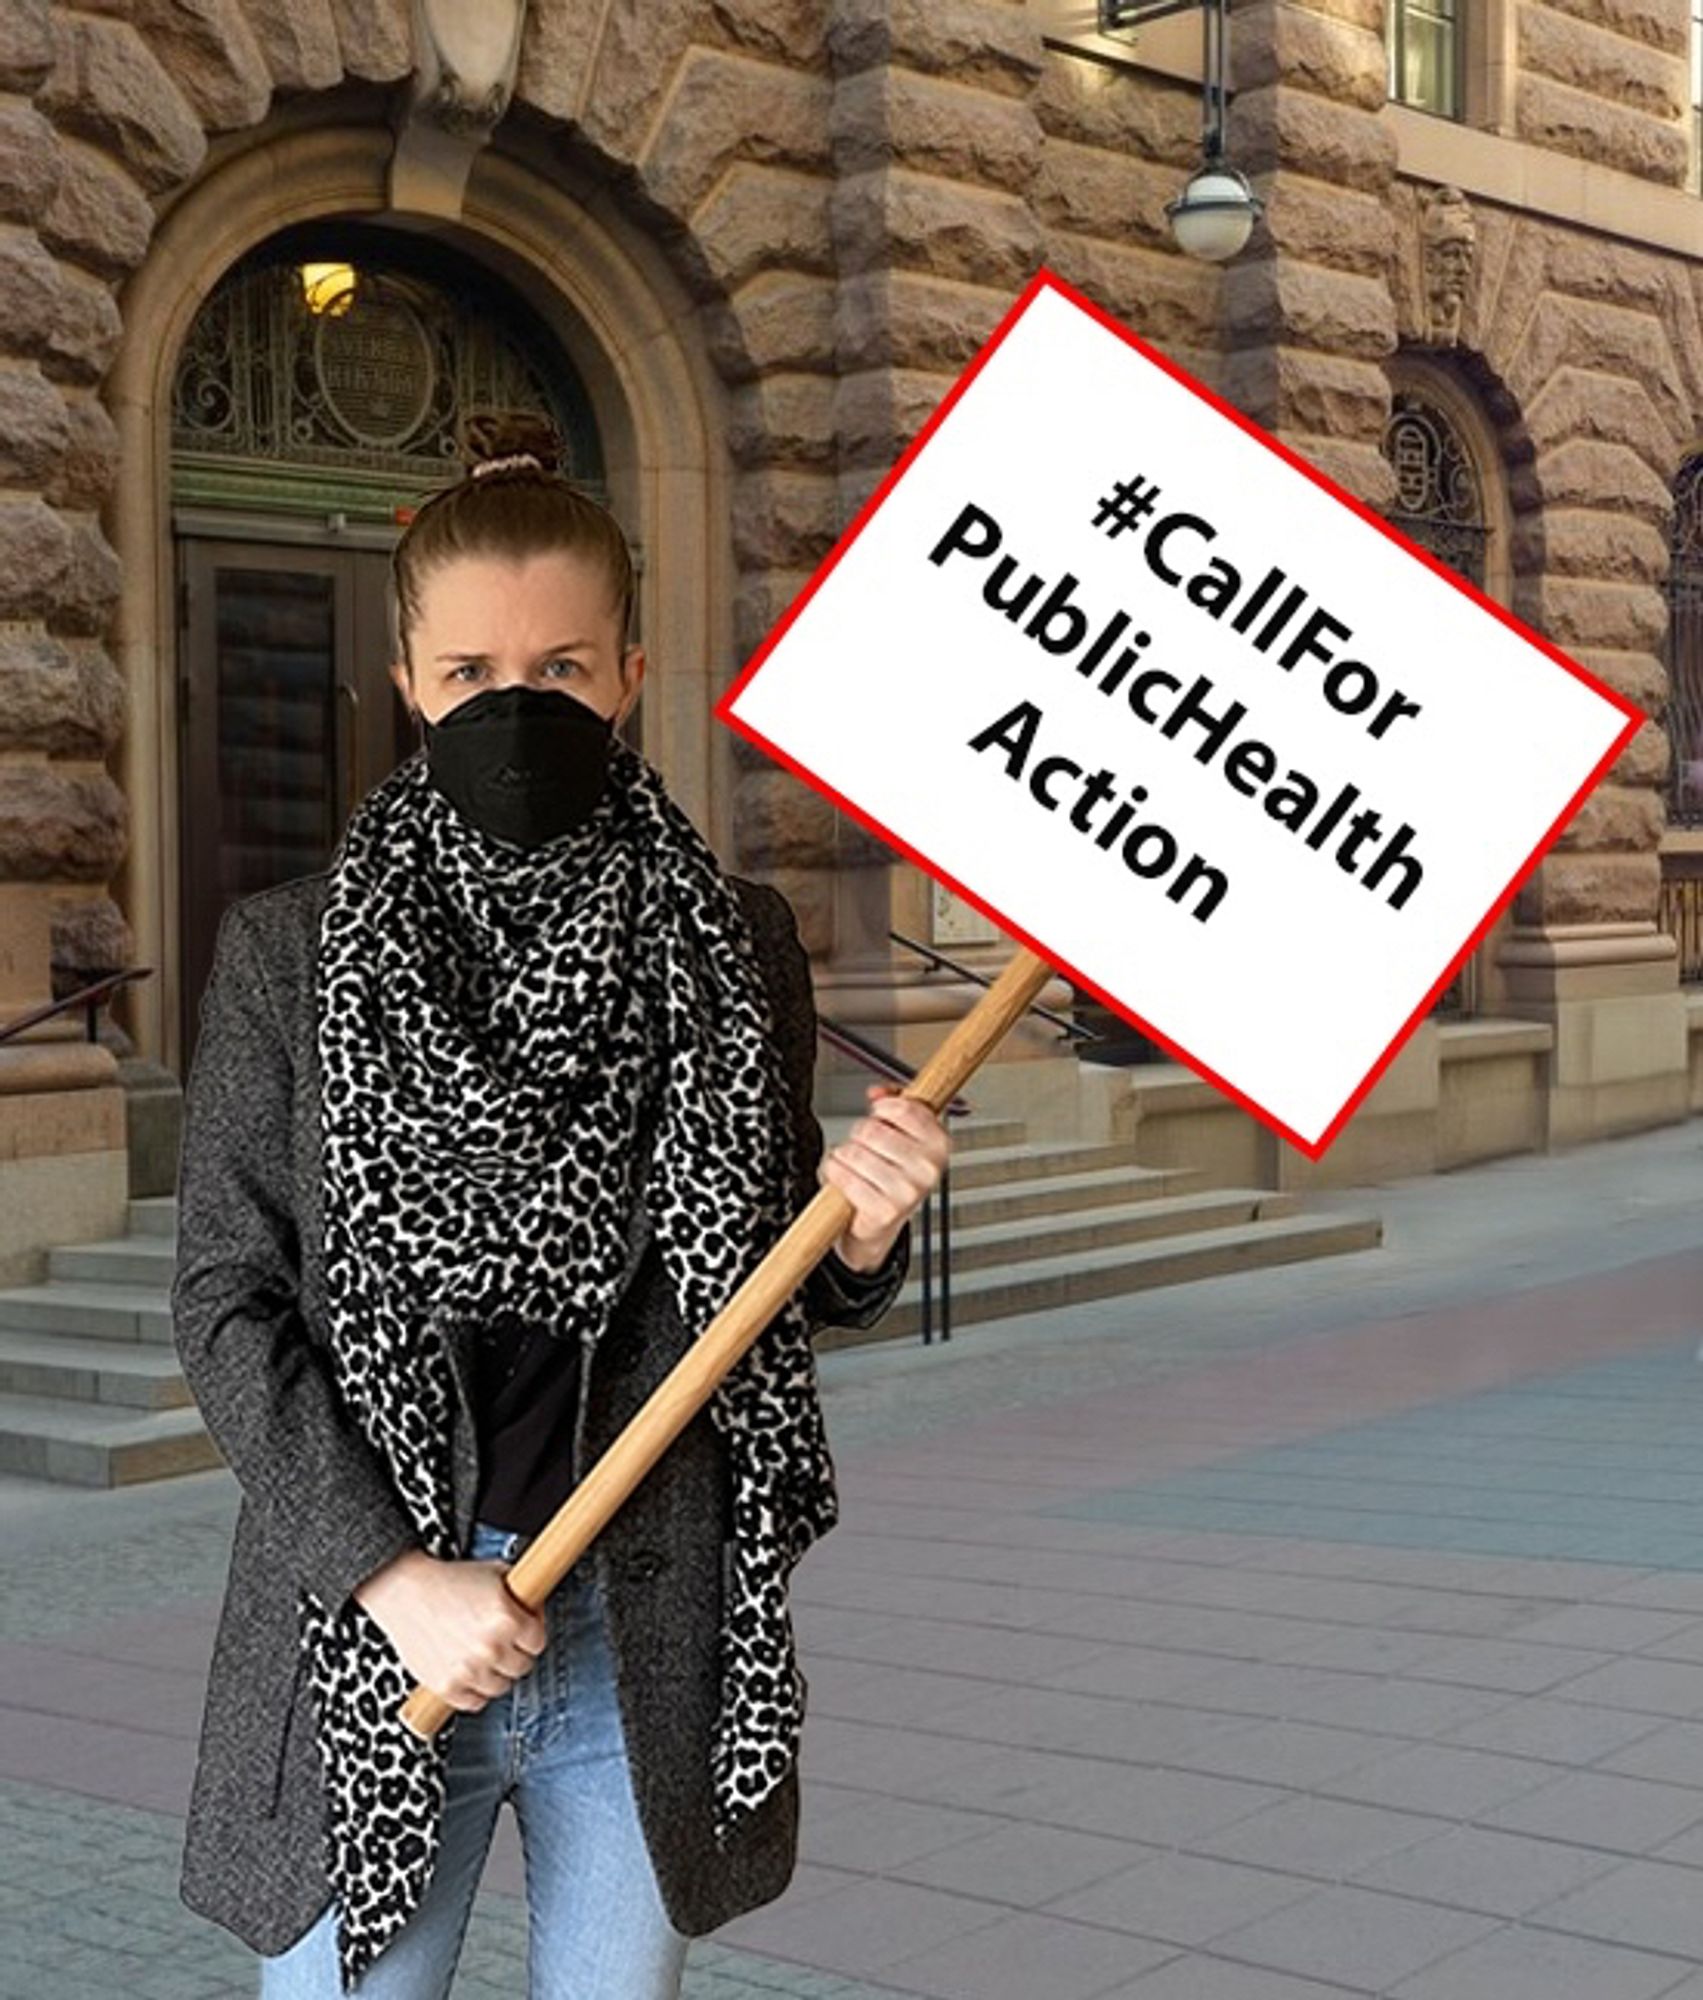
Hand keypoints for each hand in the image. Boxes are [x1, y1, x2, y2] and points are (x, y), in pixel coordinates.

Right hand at [354, 1548, 548, 1711]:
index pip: (538, 1642)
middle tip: (500, 1641)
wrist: (406, 1593)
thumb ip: (524, 1595)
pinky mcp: (447, 1687)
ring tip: (482, 1654)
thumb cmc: (449, 1581)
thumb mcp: (497, 1574)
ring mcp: (469, 1670)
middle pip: (522, 1667)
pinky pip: (475, 1702)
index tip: (521, 1630)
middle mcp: (490, 1646)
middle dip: (514, 1653)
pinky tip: (468, 1669)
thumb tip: (539, 1611)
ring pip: (501, 1687)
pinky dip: (474, 1690)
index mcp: (506, 1618)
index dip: (530, 1633)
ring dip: (495, 1673)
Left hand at [818, 1081, 949, 1272]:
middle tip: (864, 1149)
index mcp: (939, 1143)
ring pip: (854, 1152)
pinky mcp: (884, 1209)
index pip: (903, 1108)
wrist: (879, 1224)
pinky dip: (835, 1174)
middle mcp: (928, 1168)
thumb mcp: (899, 1135)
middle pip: (871, 1130)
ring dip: (844, 1157)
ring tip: (855, 1167)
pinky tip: (846, 1180)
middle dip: (858, 1137)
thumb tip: (878, 1091)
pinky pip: (844, 1176)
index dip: (881, 1110)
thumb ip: (891, 1103)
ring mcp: (908, 1190)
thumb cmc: (890, 1177)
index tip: (880, 1119)